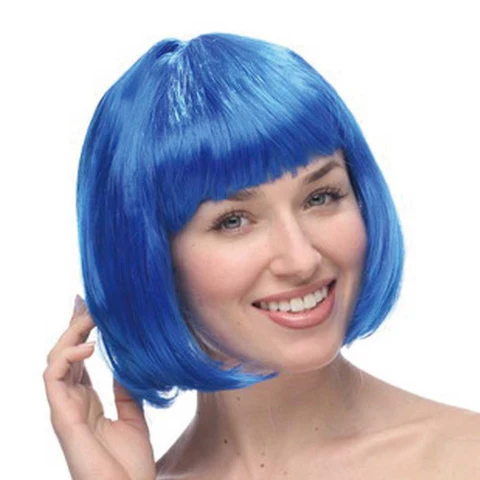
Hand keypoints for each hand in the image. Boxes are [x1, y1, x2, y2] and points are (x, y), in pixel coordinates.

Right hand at [43, 295, 155, 479]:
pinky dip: (67, 355)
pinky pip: (53, 377)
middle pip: (65, 353)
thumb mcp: (132, 417)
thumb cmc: (130, 464)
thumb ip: (124, 391)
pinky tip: (89, 344)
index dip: (81, 333)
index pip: (78, 359)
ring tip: (91, 316)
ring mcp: (64, 408)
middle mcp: (72, 401)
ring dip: (70, 333)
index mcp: (87, 401)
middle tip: (85, 300)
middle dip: (73, 325)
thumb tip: (125, 363)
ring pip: (55, 359)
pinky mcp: (61, 416)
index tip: (91, 308)